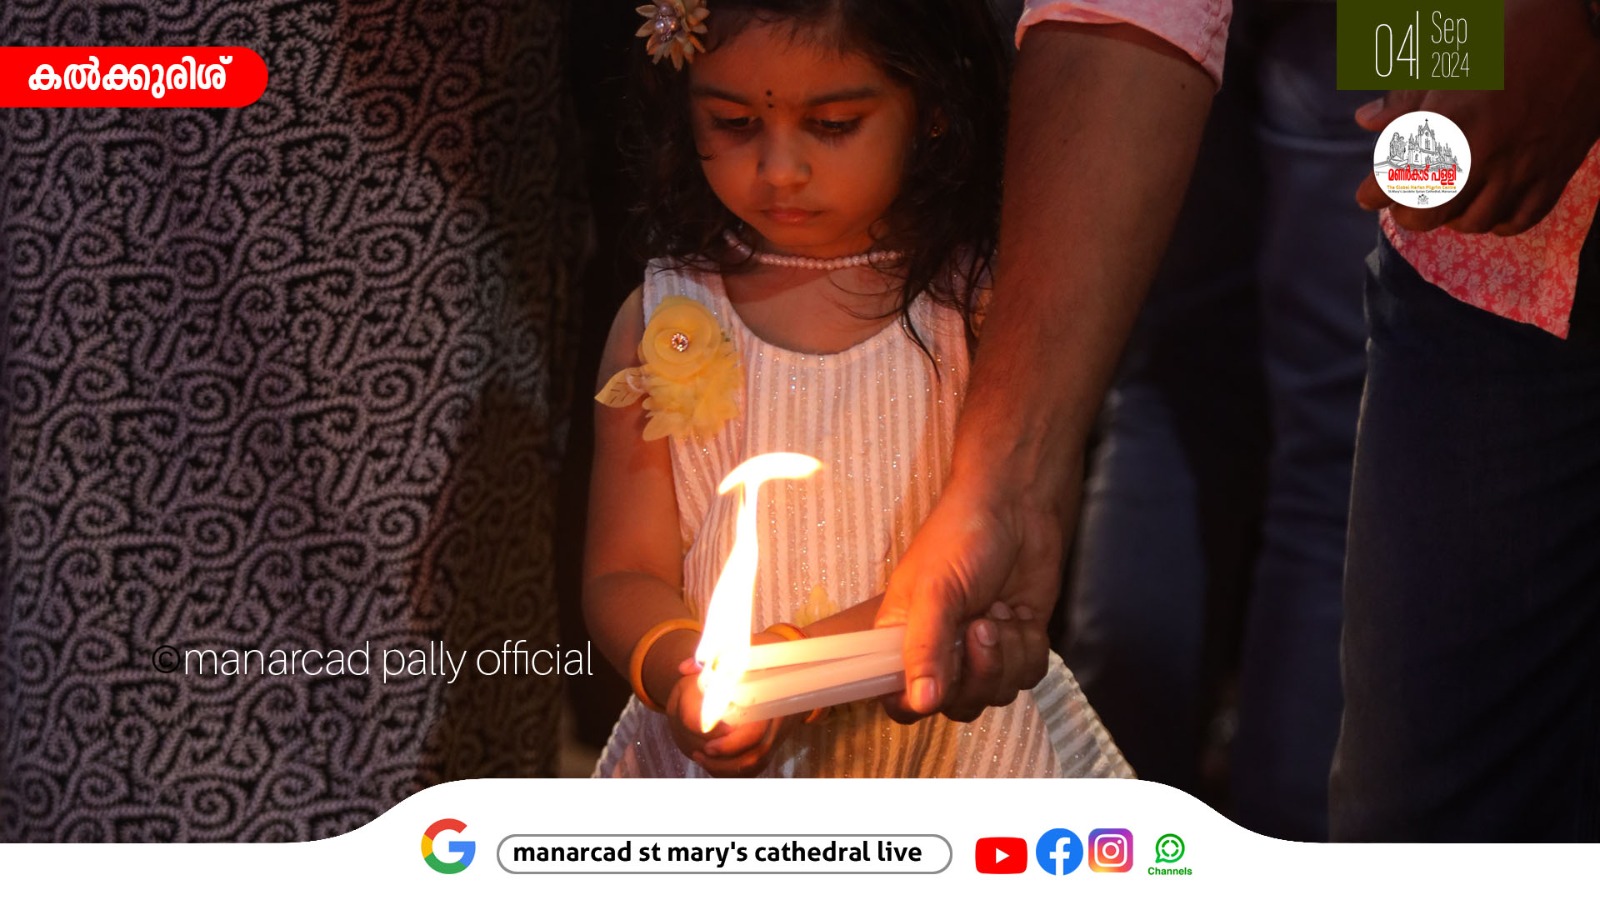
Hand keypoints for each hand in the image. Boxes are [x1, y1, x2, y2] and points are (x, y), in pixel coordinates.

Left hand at [666, 657, 796, 776]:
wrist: (801, 666)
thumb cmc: (771, 656)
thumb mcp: (748, 650)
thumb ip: (716, 658)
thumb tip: (684, 667)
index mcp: (774, 699)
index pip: (756, 732)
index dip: (732, 743)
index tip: (708, 744)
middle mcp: (779, 721)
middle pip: (757, 753)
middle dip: (727, 759)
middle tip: (701, 751)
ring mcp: (779, 733)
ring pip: (757, 763)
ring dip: (729, 767)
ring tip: (701, 756)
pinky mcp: (774, 740)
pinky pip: (757, 764)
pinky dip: (736, 769)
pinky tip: (714, 762)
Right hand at [875, 468, 1069, 720]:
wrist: (1019, 505)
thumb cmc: (962, 536)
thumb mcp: (934, 590)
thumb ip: (924, 647)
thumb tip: (920, 702)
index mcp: (903, 639)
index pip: (900, 700)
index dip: (917, 702)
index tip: (938, 683)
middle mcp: (941, 652)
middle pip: (955, 705)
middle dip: (977, 673)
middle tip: (981, 626)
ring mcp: (982, 651)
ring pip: (996, 694)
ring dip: (1006, 655)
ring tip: (1000, 610)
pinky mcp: (1019, 643)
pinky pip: (1027, 676)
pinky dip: (1029, 648)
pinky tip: (1020, 613)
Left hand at [1355, 0, 1599, 234]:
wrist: (1589, 25)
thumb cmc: (1512, 32)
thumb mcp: (1450, 58)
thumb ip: (1406, 99)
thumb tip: (1366, 120)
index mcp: (1452, 122)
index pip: (1397, 181)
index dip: (1375, 194)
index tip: (1366, 196)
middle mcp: (1484, 153)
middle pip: (1429, 214)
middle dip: (1409, 211)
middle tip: (1404, 201)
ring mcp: (1523, 168)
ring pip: (1473, 223)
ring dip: (1453, 216)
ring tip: (1448, 200)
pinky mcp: (1555, 173)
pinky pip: (1519, 220)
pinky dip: (1498, 221)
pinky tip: (1489, 205)